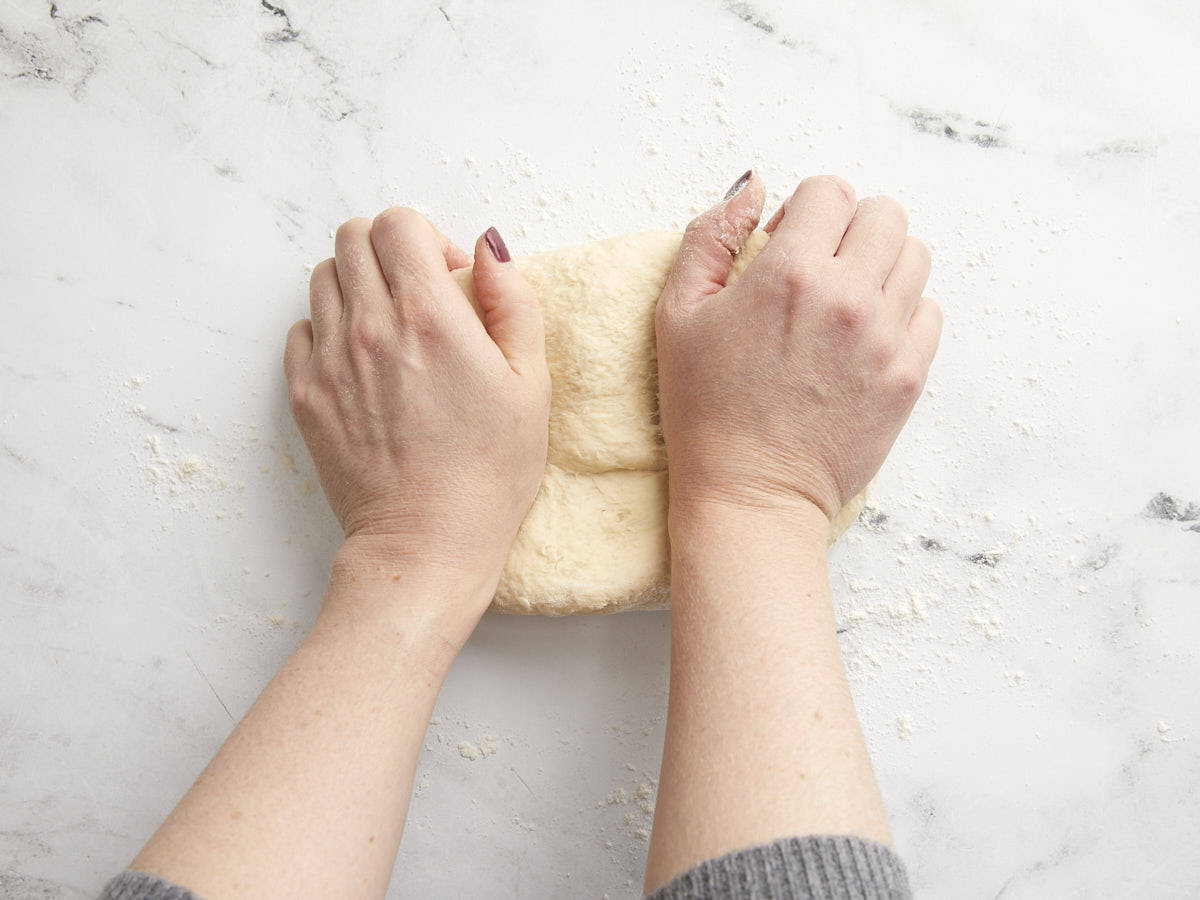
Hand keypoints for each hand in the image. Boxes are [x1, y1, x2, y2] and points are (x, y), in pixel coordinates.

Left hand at [284, 210, 549, 591]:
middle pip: (353, 236)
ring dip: (357, 284)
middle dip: (389, 250)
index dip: (428, 238)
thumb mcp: (531, 383)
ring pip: (323, 276)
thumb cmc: (489, 471)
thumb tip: (489, 247)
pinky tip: (362, 362)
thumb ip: (513, 302)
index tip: (449, 277)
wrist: (426, 542)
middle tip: (418, 294)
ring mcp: (329, 360)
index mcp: (429, 316)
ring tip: (389, 328)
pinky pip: (302, 329)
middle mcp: (369, 326)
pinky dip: (328, 328)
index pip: (399, 222)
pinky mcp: (306, 394)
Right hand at [655, 172, 940, 521]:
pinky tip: (864, 341)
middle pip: (885, 213)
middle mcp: (847, 297)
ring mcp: (886, 338)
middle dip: (851, 228)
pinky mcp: (909, 376)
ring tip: (847, 303)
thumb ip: (711, 236)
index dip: (806, 210)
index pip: (831, 190)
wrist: (752, 495)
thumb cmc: (705, 409)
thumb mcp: (677, 315)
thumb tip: (752, 186)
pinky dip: (903, 314)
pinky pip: (930, 312)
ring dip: (882, 265)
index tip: (788, 244)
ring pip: (915, 256)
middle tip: (822, 268)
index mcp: (789, 273)